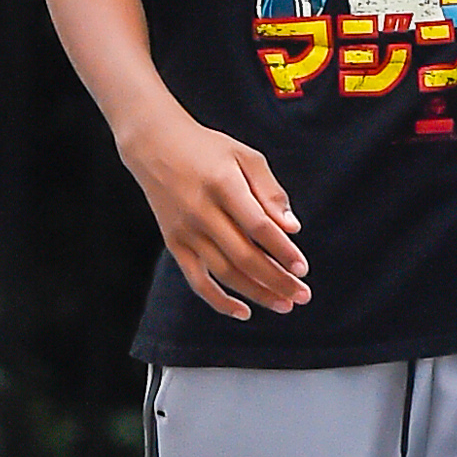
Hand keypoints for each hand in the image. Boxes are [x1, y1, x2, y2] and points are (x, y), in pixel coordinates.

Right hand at [118, 106, 309, 318]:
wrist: (153, 144)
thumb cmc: (206, 149)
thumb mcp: (243, 155)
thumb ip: (270, 190)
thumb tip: (292, 228)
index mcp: (221, 183)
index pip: (257, 225)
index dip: (282, 250)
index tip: (303, 268)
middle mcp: (200, 209)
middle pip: (244, 255)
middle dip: (277, 280)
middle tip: (303, 295)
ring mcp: (184, 229)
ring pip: (224, 272)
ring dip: (257, 293)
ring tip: (285, 304)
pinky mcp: (173, 242)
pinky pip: (196, 280)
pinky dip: (219, 300)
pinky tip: (244, 312)